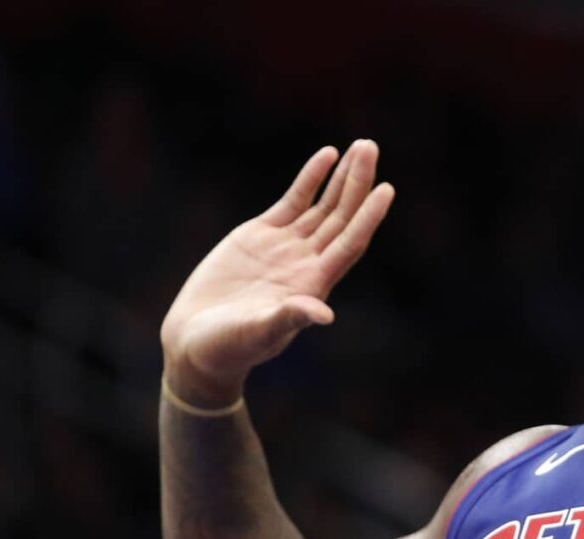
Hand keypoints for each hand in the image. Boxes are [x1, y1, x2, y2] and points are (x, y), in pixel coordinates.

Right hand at [160, 140, 393, 402]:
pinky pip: (293, 202)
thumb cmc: (229, 346)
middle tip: (371, 146)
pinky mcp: (260, 235)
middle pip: (342, 216)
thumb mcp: (259, 332)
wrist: (197, 343)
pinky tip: (327, 156)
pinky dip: (310, 179)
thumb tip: (325, 315)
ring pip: (323, 205)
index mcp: (313, 285)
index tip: (387, 189)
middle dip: (357, 182)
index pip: (350, 243)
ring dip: (342, 177)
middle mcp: (307, 263)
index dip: (368, 216)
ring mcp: (286, 247)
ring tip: (361, 146)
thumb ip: (290, 318)